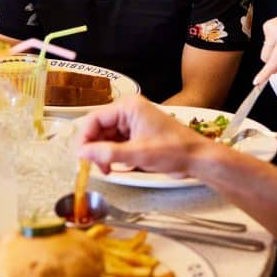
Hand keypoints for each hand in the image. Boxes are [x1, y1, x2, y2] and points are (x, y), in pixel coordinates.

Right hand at [78, 95, 215, 176]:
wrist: (196, 158)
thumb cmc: (174, 150)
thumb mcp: (138, 153)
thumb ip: (108, 153)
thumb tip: (83, 154)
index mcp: (128, 107)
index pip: (94, 119)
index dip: (85, 138)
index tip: (81, 158)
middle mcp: (128, 111)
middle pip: (98, 128)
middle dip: (94, 148)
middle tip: (95, 168)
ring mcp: (132, 122)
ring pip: (105, 137)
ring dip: (103, 154)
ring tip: (108, 170)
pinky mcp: (136, 134)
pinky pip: (115, 143)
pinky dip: (112, 155)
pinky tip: (116, 166)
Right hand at [253, 10, 276, 83]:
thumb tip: (275, 66)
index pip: (274, 58)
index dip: (265, 72)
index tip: (256, 82)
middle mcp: (275, 29)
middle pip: (267, 57)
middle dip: (276, 62)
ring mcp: (269, 25)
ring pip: (266, 52)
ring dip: (276, 53)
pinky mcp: (267, 25)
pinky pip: (267, 43)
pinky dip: (275, 45)